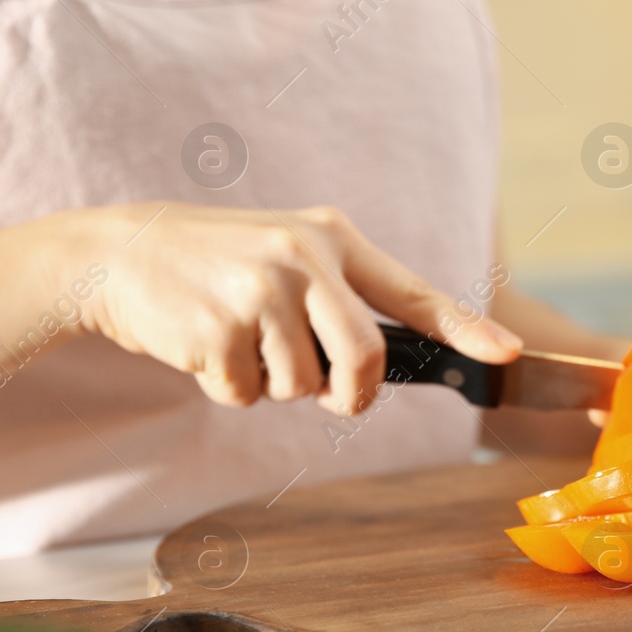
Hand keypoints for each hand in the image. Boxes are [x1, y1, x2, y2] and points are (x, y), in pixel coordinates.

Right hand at [64, 203, 522, 414]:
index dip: (465, 328)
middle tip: (328, 393)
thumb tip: (380, 367)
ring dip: (270, 384)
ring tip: (236, 337)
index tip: (509, 353)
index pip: (413, 292)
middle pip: (364, 360)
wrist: (121, 252)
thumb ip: (336, 296)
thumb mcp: (284, 254)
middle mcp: (303, 257)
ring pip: (301, 385)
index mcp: (331, 237)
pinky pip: (245, 394)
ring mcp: (261, 290)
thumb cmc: (215, 263)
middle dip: (350, 395)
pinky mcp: (220, 328)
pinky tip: (202, 343)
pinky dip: (225, 387)